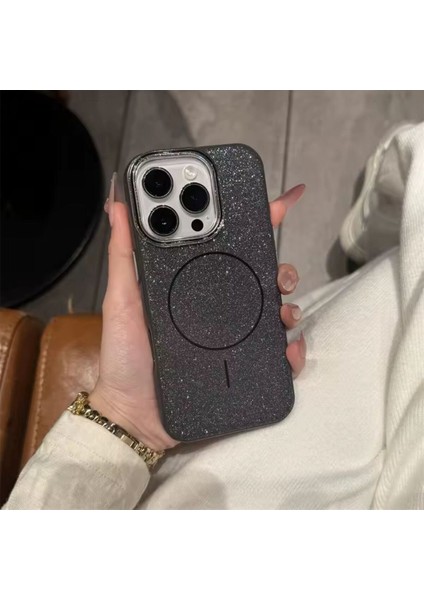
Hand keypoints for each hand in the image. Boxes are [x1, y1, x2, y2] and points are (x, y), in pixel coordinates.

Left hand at [90, 176, 305, 450]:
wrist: (135, 413)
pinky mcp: (244, 367)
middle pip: (263, 277)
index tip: (280, 201)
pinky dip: (292, 349)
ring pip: (276, 311)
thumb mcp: (122, 300)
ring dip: (290, 305)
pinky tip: (288, 348)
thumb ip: (123, 254)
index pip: (228, 246)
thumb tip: (116, 204)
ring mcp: (235, 338)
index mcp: (195, 285)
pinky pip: (278, 355)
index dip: (256, 220)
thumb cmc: (125, 355)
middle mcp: (220, 307)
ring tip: (284, 311)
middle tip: (280, 272)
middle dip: (281, 267)